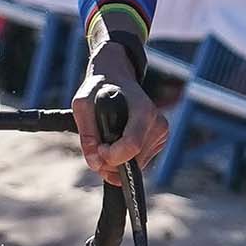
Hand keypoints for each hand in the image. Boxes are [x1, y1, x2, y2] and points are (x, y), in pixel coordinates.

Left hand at [73, 44, 167, 181]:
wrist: (116, 79)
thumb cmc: (98, 90)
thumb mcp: (83, 105)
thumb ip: (87, 134)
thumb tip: (95, 163)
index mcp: (143, 111)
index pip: (131, 145)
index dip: (112, 156)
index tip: (99, 148)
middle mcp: (157, 123)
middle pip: (134, 160)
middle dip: (111, 163)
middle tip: (96, 150)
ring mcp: (161, 133)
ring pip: (137, 165)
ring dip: (117, 162)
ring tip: (105, 143)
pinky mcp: (160, 141)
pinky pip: (140, 161)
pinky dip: (125, 159)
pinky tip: (116, 144)